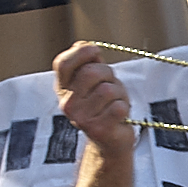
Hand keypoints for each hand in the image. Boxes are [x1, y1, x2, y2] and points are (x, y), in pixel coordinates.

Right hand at [54, 43, 135, 157]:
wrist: (110, 141)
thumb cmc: (105, 107)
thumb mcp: (94, 82)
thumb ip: (88, 63)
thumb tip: (84, 45)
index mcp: (63, 89)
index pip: (63, 64)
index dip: (80, 52)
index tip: (95, 51)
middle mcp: (68, 104)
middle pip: (91, 73)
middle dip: (108, 75)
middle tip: (111, 87)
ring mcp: (81, 118)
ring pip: (108, 90)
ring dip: (119, 94)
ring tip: (115, 103)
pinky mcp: (98, 130)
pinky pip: (118, 107)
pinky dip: (124, 108)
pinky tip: (119, 116)